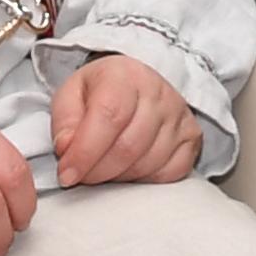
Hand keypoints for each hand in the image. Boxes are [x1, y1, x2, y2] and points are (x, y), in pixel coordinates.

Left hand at [51, 52, 204, 188]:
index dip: (85, 152)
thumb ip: (64, 122)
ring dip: (118, 177)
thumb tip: (66, 150)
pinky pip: (171, 173)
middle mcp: (159, 92)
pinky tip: (129, 169)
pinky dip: (145, 180)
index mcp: (125, 75)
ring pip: (148, 163)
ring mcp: (180, 116)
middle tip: (81, 175)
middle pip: (128, 147)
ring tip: (103, 168)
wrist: (135, 84)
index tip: (67, 174)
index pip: (109, 117)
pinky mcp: (192, 137)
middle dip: (97, 171)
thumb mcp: (71, 95)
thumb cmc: (101, 92)